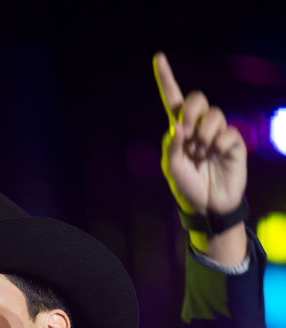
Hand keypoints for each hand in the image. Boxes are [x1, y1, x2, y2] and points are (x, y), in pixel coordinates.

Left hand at [153, 52, 246, 217]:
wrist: (207, 206)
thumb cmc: (186, 188)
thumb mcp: (172, 170)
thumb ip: (171, 148)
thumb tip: (179, 126)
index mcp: (179, 130)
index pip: (172, 99)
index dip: (166, 78)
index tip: (158, 57)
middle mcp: (198, 126)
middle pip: (197, 98)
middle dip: (191, 110)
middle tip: (186, 132)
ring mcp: (217, 133)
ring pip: (214, 115)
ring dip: (204, 135)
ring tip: (202, 154)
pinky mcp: (233, 142)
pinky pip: (227, 132)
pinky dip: (219, 144)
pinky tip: (215, 156)